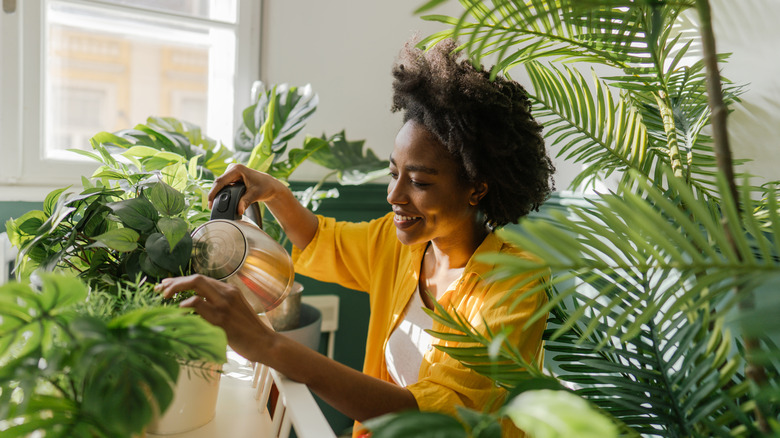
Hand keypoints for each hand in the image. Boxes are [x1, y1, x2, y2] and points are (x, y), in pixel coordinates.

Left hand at [155, 274, 275, 362]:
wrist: (264, 342)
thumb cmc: (247, 332)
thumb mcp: (233, 312)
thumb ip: (217, 305)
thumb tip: (192, 307)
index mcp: (229, 290)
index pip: (201, 279)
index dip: (181, 281)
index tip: (166, 286)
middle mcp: (227, 293)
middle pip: (196, 278)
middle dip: (175, 282)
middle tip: (160, 290)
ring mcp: (224, 304)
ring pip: (196, 285)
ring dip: (176, 289)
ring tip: (164, 298)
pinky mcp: (221, 318)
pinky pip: (198, 304)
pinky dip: (185, 305)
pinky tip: (179, 310)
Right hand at [208, 164, 283, 215]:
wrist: (270, 185)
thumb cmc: (265, 187)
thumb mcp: (255, 195)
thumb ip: (246, 202)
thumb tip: (239, 210)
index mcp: (237, 169)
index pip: (220, 181)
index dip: (213, 193)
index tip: (210, 203)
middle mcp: (232, 168)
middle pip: (218, 183)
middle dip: (214, 195)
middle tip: (212, 208)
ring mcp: (231, 172)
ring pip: (220, 185)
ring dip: (217, 195)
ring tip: (214, 206)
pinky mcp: (231, 177)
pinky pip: (223, 186)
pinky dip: (221, 194)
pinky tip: (220, 202)